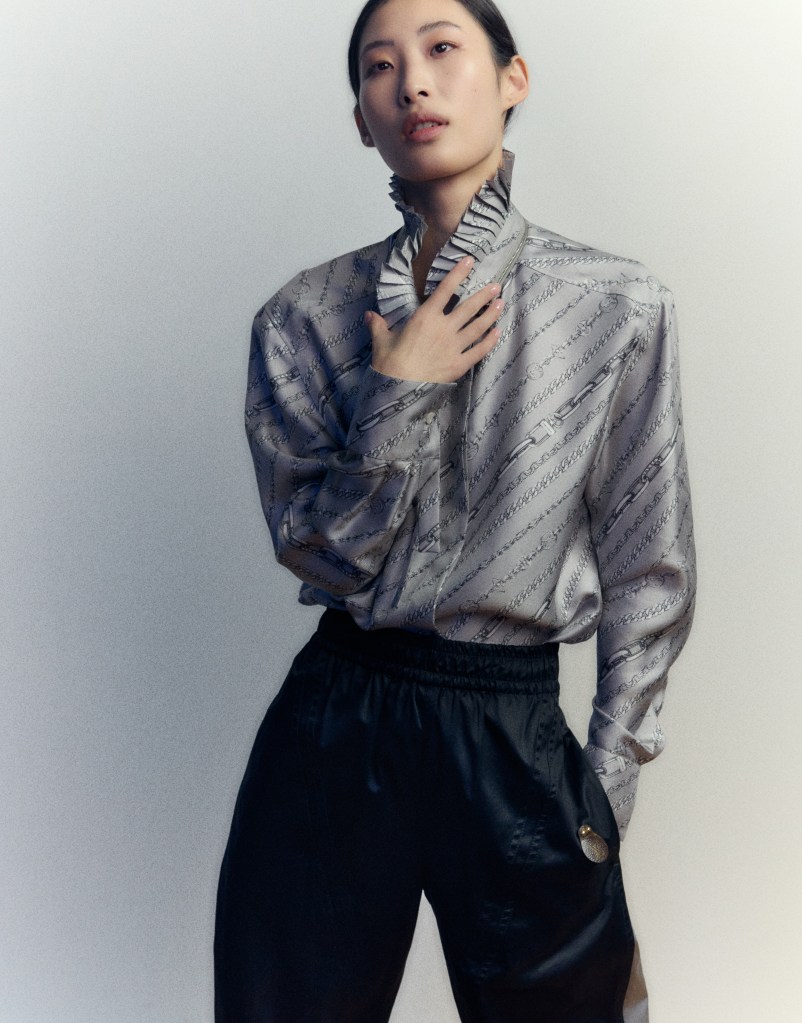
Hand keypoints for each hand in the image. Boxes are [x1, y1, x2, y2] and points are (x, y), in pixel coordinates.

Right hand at [365, 258, 504, 383]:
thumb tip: (370, 315)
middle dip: (484, 295)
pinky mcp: (459, 364)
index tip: (470, 261)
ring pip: (478, 326)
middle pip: (469, 307)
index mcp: (425, 318)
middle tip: (496, 286)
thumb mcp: (381, 341)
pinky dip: (489, 341)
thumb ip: (378, 325)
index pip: (445, 290)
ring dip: (491, 314)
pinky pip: (479, 350)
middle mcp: (444, 328)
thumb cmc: (389, 364)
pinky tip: (497, 333)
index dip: (459, 273)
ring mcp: (454, 346)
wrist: (398, 390)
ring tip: (501, 304)